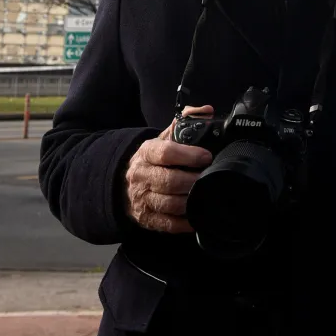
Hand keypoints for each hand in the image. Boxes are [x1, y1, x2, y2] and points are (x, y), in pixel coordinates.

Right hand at [124, 105, 213, 234]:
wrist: (124, 183)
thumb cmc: (153, 159)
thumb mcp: (164, 137)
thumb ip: (185, 121)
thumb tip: (206, 111)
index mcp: (147, 152)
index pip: (165, 152)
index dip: (188, 155)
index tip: (206, 156)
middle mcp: (142, 176)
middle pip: (169, 181)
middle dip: (193, 180)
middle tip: (210, 177)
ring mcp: (143, 199)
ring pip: (169, 204)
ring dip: (191, 201)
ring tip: (206, 194)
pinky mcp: (147, 219)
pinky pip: (168, 224)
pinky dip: (185, 222)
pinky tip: (197, 215)